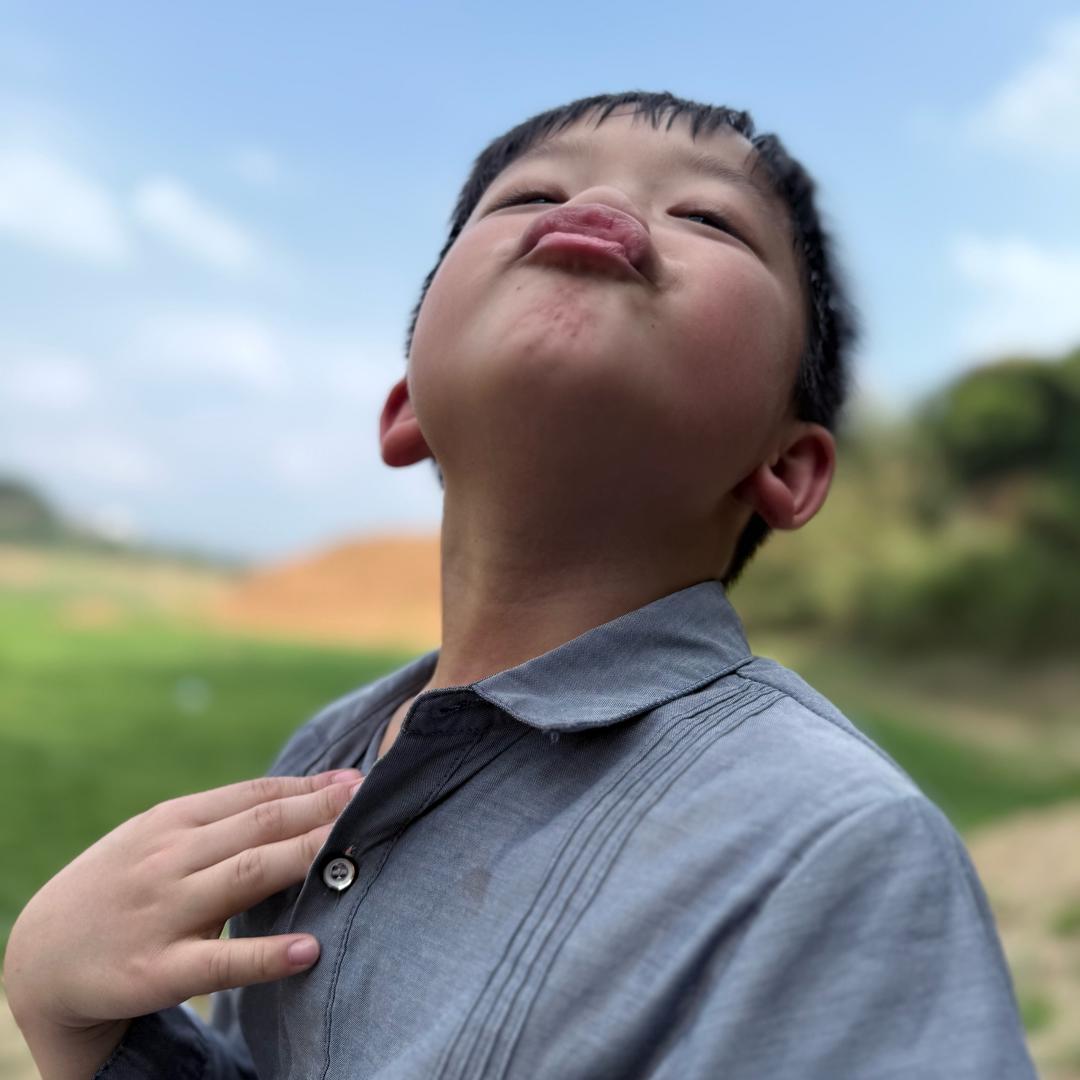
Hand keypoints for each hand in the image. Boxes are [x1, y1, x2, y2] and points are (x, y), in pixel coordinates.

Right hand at [3, 768, 364, 1034]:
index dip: (310, 786)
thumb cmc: (121, 885)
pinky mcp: (157, 970)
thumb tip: (300, 796)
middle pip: (260, 827)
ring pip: (247, 876)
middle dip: (320, 810)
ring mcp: (163, 912)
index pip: (255, 795)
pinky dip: (266, 957)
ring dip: (305, 857)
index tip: (357, 779)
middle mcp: (170, 858)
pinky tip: (309, 951)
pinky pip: (220, 962)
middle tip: (371, 799)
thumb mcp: (159, 838)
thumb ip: (222, 820)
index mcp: (174, 821)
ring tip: (351, 846)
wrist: (40, 956)